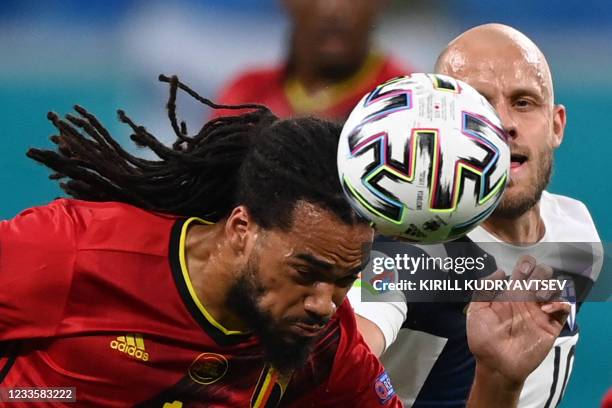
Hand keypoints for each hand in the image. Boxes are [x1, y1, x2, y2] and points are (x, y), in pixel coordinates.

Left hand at [467, 255, 569, 384]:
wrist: (496, 364)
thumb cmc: (483, 338)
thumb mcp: (476, 311)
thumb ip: (483, 289)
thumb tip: (500, 272)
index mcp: (510, 293)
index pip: (523, 271)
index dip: (526, 264)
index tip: (522, 270)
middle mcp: (527, 300)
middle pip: (542, 275)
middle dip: (540, 272)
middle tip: (531, 282)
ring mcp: (540, 312)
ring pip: (555, 288)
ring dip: (550, 286)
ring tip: (538, 296)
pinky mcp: (551, 326)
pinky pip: (564, 308)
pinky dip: (559, 303)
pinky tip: (545, 309)